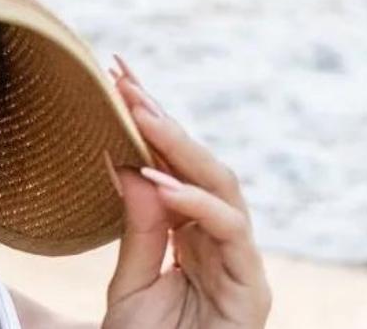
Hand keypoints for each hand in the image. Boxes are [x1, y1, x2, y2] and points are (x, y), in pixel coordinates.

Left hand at [101, 54, 270, 328]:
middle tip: (123, 81)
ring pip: (222, 187)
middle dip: (164, 120)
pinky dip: (194, 202)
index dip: (149, 122)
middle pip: (201, 166)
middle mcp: (221, 240)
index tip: (115, 78)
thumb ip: (136, 228)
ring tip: (139, 114)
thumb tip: (129, 163)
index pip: (174, 165)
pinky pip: (229, 232)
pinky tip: (156, 178)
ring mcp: (240, 262)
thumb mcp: (130, 282)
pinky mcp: (251, 288)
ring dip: (178, 146)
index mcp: (192, 233)